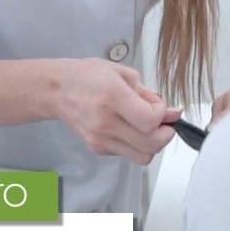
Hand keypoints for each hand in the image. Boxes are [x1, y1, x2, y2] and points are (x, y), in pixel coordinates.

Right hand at [52, 59, 179, 164]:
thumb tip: (172, 113)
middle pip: (151, 145)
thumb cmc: (88, 76)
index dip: (163, 115)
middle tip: (162, 121)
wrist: (57, 90)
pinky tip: (129, 129)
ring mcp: (101, 139)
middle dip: (165, 134)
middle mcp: (106, 123)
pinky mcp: (97, 149)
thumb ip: (149, 94)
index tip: (158, 106)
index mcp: (113, 97)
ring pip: (143, 157)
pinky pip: (128, 154)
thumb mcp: (122, 73)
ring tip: (146, 127)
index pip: (151, 121)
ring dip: (152, 144)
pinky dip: (136, 145)